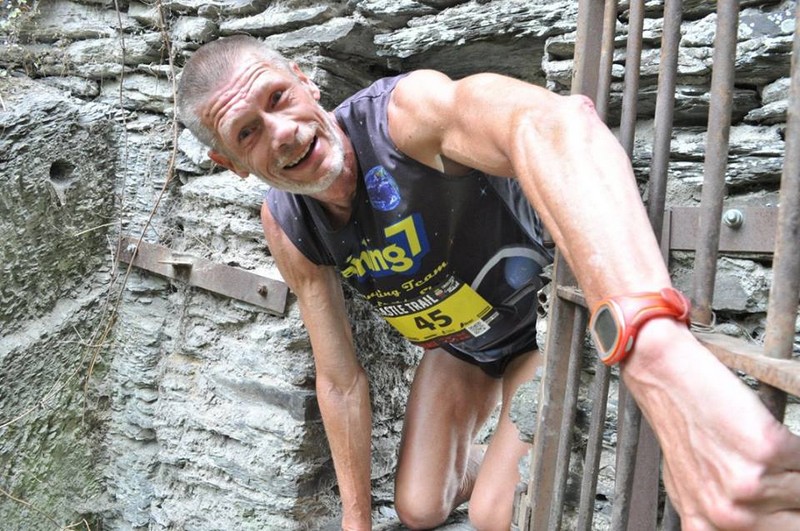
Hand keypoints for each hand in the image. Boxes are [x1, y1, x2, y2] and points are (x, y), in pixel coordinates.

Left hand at [623, 320, 799, 529]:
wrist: (665, 378)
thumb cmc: (678, 425)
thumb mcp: (690, 488)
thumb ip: (719, 514)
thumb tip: (753, 523)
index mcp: (708, 528)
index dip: (784, 516)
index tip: (785, 503)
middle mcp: (730, 516)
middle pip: (796, 522)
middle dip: (791, 495)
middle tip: (776, 473)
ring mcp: (747, 485)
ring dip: (794, 469)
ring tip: (767, 452)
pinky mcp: (767, 451)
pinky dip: (796, 448)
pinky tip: (771, 437)